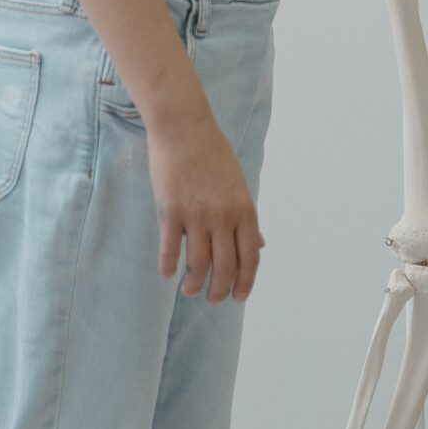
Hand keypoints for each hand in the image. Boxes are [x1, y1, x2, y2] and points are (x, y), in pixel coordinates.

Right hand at [147, 119, 263, 302]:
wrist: (184, 128)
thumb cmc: (212, 154)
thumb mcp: (238, 185)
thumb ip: (246, 218)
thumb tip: (259, 245)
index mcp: (244, 210)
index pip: (251, 257)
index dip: (245, 282)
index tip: (238, 297)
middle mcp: (223, 217)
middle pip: (225, 267)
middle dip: (219, 290)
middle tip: (212, 300)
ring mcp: (197, 215)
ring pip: (198, 264)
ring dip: (193, 284)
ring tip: (189, 290)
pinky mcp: (171, 211)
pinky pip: (171, 250)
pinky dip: (169, 266)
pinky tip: (167, 274)